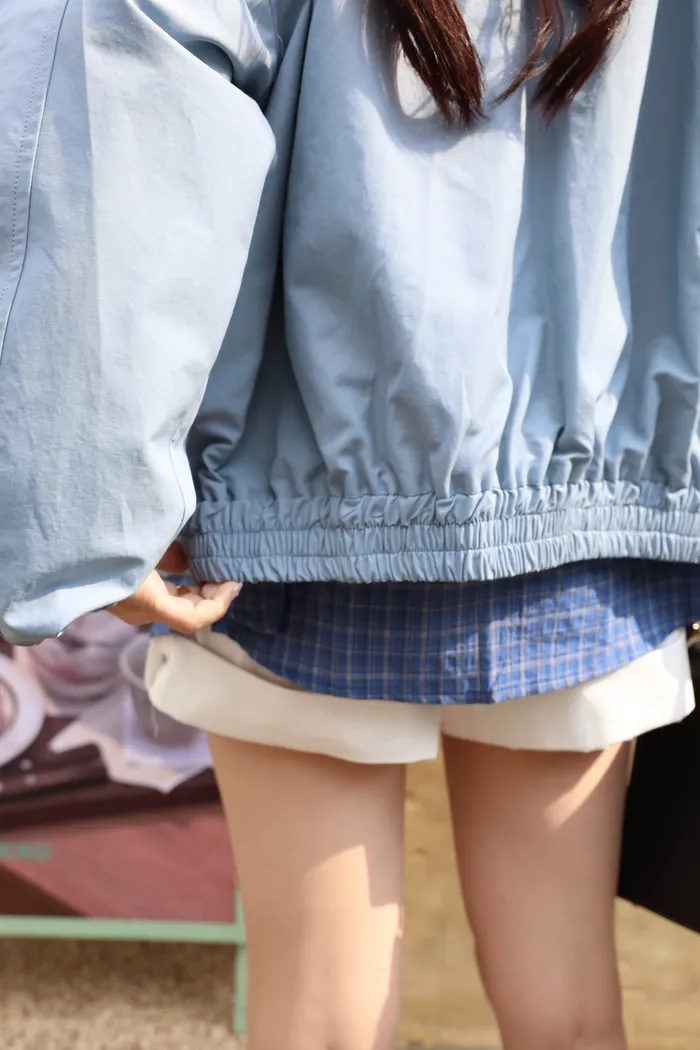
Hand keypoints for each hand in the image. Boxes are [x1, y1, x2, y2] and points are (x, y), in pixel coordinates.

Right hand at [107, 542, 240, 632]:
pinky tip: (186, 560)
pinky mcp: (126, 594)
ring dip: (197, 587)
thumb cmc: (103, 548)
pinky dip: (179, 580)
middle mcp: (141, 609)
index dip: (219, 604)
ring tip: (211, 565)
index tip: (233, 582)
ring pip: (176, 603)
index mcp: (147, 601)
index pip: (194, 619)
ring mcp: (132, 605)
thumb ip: (169, 550)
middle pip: (189, 613)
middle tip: (227, 572)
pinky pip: (162, 593)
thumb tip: (189, 554)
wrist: (60, 553)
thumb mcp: (142, 544)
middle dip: (212, 595)